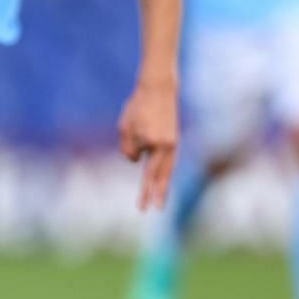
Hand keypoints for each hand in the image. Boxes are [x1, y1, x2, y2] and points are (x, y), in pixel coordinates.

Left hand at [117, 78, 178, 209]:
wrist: (158, 89)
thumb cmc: (138, 107)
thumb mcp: (125, 128)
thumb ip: (128, 149)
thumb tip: (136, 161)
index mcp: (154, 144)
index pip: (148, 175)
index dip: (144, 193)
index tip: (141, 208)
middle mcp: (167, 146)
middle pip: (162, 176)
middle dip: (157, 194)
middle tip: (155, 209)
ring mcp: (173, 143)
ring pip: (168, 169)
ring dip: (163, 184)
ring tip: (160, 198)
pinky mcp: (173, 138)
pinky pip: (168, 159)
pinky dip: (164, 169)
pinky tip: (161, 177)